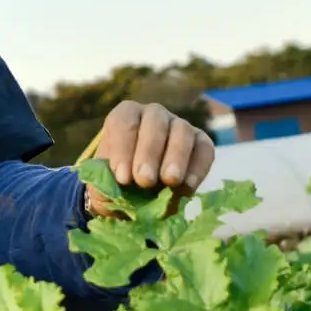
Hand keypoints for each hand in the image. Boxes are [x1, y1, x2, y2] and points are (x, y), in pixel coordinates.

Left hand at [83, 101, 215, 218]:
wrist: (139, 195)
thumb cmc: (118, 184)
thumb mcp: (106, 183)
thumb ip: (109, 183)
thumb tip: (121, 188)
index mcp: (125, 116)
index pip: (123, 121)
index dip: (122, 148)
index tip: (122, 177)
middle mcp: (153, 115)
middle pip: (155, 122)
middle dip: (149, 152)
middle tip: (145, 181)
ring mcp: (179, 126)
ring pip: (182, 131)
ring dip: (176, 157)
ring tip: (170, 181)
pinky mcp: (200, 142)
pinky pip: (204, 149)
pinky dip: (198, 168)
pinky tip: (188, 188)